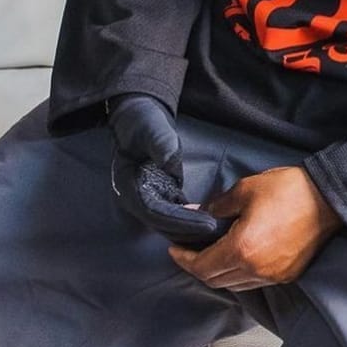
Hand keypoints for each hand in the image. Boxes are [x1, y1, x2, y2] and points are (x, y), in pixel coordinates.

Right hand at [106, 93, 232, 246]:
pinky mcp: (160, 195)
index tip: (206, 222)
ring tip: (217, 229)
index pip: (155, 212)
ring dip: (189, 229)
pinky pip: (174, 215)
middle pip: (161, 224)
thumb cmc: (144, 122)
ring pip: (168, 224)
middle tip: (217, 230)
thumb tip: (169, 162)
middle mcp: (136, 197)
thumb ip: (160, 144)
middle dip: (188, 230)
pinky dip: (189, 220)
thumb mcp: (152, 129)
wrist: (140, 117)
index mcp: (129, 185)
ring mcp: (147, 198)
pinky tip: (209, 221)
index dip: (180, 221)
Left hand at [167, 164, 344, 289]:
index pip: (202, 267)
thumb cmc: (288, 189)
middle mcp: (256, 270)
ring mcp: (273, 276)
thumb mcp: (246, 189)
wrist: (329, 199)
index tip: (174, 249)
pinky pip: (254, 282)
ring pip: (234, 285)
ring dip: (218, 273)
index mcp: (242, 249)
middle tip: (188, 251)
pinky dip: (238, 274)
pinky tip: (236, 258)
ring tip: (210, 254)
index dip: (184, 259)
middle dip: (197, 268)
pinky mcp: (287, 276)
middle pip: (215, 281)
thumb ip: (217, 206)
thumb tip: (195, 214)